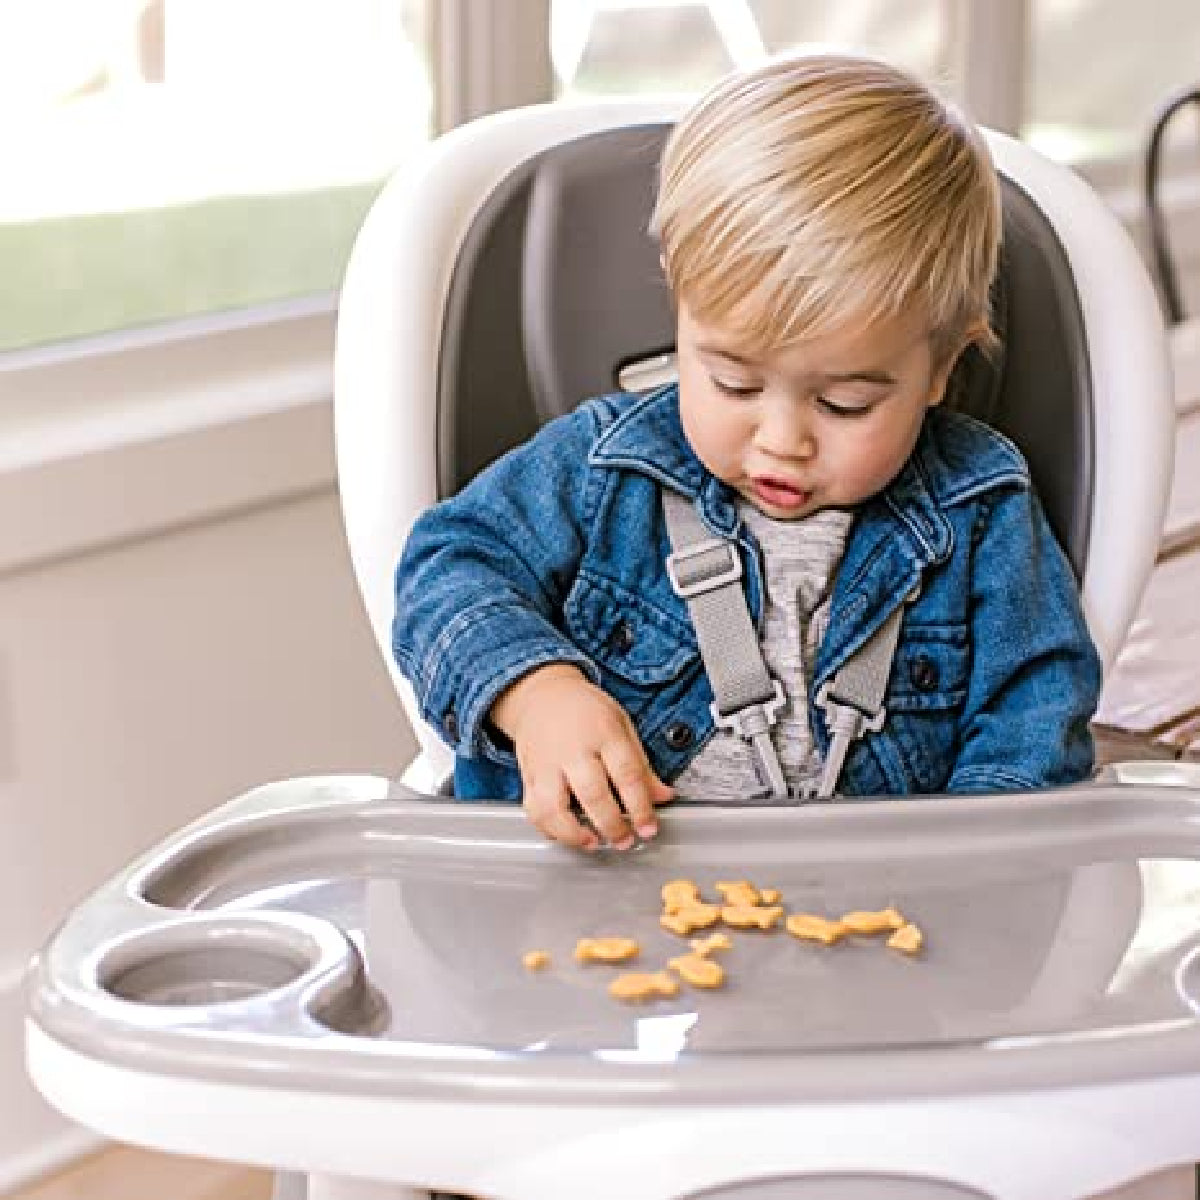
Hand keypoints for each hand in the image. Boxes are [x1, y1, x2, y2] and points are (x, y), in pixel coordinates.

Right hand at [490, 664, 673, 850]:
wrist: (541, 696)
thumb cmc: (584, 711)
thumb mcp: (621, 725)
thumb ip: (641, 764)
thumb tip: (662, 796)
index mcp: (603, 732)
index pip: (626, 774)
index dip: (641, 806)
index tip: (649, 827)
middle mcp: (572, 749)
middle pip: (592, 793)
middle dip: (611, 824)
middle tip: (625, 841)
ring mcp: (546, 765)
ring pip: (553, 807)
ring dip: (574, 833)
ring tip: (593, 843)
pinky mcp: (528, 777)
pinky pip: (533, 810)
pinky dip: (548, 829)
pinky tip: (566, 835)